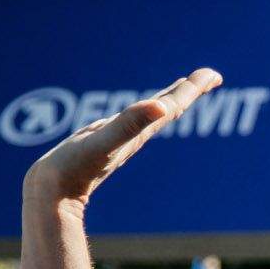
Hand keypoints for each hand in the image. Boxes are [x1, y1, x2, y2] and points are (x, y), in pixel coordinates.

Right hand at [22, 68, 222, 206]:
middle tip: (212, 76)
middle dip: (189, 90)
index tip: (215, 75)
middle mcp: (135, 135)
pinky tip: (143, 111)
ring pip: (153, 115)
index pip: (172, 105)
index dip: (193, 88)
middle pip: (169, 108)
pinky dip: (143, 111)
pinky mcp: (106, 142)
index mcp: (140, 131)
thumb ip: (130, 124)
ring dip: (171, 99)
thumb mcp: (104, 141)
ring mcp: (121, 139)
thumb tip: (162, 108)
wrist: (53, 193)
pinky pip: (133, 122)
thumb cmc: (75, 167)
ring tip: (185, 87)